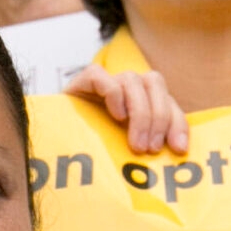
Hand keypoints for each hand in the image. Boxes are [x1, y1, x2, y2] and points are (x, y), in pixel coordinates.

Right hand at [65, 64, 190, 154]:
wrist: (52, 146)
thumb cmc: (94, 154)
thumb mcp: (126, 153)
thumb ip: (148, 148)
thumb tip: (178, 154)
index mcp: (142, 101)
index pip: (168, 102)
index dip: (177, 123)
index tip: (178, 149)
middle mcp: (127, 87)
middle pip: (154, 83)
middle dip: (157, 118)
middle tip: (149, 149)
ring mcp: (106, 82)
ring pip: (132, 79)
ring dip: (139, 113)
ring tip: (134, 144)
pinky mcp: (83, 82)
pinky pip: (101, 76)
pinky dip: (112, 94)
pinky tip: (115, 115)